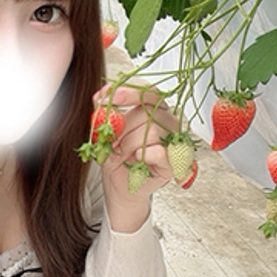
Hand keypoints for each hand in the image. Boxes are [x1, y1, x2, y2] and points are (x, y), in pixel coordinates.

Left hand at [93, 82, 177, 230]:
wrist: (118, 185)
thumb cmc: (116, 156)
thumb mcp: (104, 131)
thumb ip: (104, 111)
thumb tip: (101, 95)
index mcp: (153, 108)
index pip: (148, 91)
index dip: (129, 92)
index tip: (108, 98)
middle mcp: (168, 120)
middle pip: (148, 112)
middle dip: (122, 128)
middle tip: (110, 142)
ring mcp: (174, 140)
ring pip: (152, 131)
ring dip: (128, 145)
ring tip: (120, 155)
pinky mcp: (175, 161)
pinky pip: (159, 152)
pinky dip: (143, 155)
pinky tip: (136, 160)